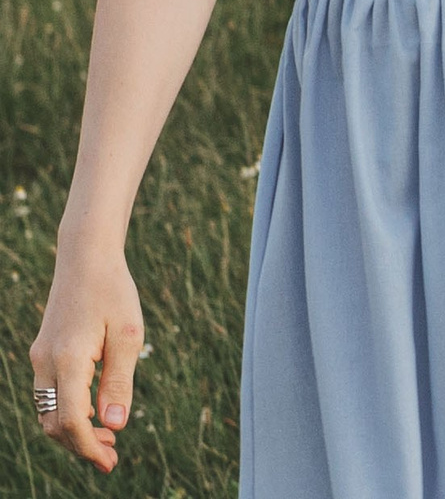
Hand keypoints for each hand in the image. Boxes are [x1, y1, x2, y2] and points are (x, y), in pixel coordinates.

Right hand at [30, 242, 145, 471]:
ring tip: (107, 439)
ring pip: (48, 412)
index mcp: (67, 359)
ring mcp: (40, 359)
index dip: (88, 446)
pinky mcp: (43, 355)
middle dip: (80, 445)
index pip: (70, 420)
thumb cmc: (114, 292)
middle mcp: (45, 363)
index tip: (109, 461)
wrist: (86, 259)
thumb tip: (115, 424)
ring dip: (72, 432)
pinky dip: (67, 412)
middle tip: (112, 457)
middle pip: (54, 423)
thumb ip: (120, 381)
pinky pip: (49, 395)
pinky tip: (93, 413)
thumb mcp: (129, 335)